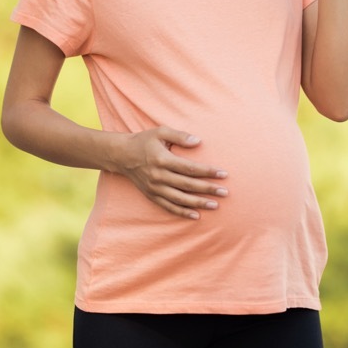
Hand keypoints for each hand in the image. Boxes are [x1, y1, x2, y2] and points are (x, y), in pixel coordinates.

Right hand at [113, 126, 227, 219]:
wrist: (121, 155)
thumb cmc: (144, 141)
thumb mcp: (160, 132)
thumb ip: (180, 136)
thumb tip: (199, 142)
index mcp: (162, 159)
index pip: (190, 168)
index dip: (208, 172)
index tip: (223, 174)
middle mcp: (159, 176)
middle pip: (188, 185)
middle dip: (208, 189)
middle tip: (225, 192)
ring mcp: (154, 188)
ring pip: (180, 199)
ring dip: (198, 203)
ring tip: (215, 205)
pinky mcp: (151, 195)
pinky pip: (168, 206)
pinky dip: (182, 212)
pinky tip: (196, 215)